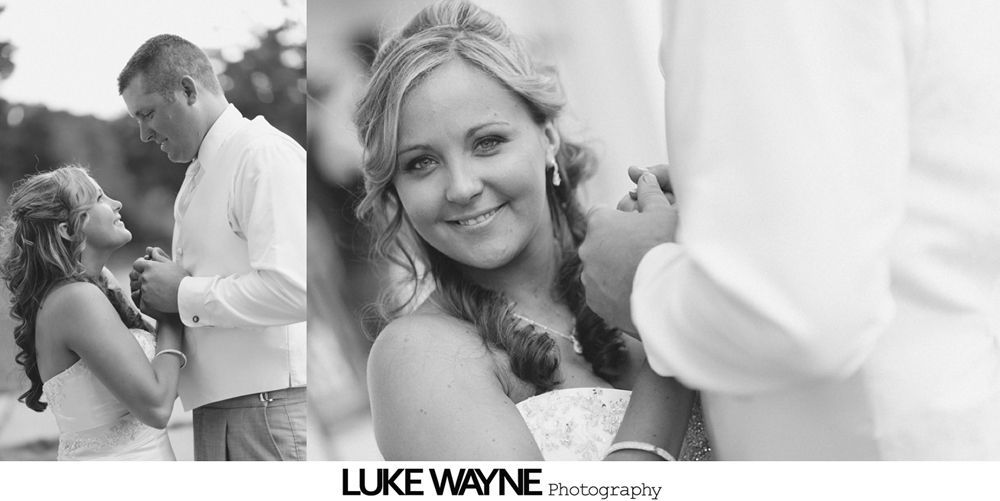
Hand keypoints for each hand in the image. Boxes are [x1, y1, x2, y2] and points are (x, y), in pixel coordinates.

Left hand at [131, 247, 185, 313]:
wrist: (187, 296)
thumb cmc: (182, 279)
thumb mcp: (171, 264)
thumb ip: (159, 256)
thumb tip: (150, 249)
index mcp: (149, 267)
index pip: (136, 265)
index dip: (140, 267)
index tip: (146, 270)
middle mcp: (145, 278)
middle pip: (134, 277)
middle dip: (140, 278)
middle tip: (151, 282)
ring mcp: (144, 291)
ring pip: (136, 289)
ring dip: (142, 289)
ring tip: (153, 292)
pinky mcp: (145, 303)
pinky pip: (139, 301)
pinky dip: (144, 301)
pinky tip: (153, 300)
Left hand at [580, 172, 677, 331]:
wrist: (670, 293)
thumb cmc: (667, 245)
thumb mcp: (664, 212)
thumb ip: (650, 193)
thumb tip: (644, 176)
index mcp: (599, 222)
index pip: (600, 214)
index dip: (617, 219)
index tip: (633, 227)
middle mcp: (587, 249)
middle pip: (599, 243)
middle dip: (615, 246)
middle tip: (642, 253)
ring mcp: (589, 277)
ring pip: (599, 269)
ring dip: (613, 271)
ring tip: (641, 276)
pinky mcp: (594, 301)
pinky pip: (602, 294)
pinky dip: (614, 293)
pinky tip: (636, 293)